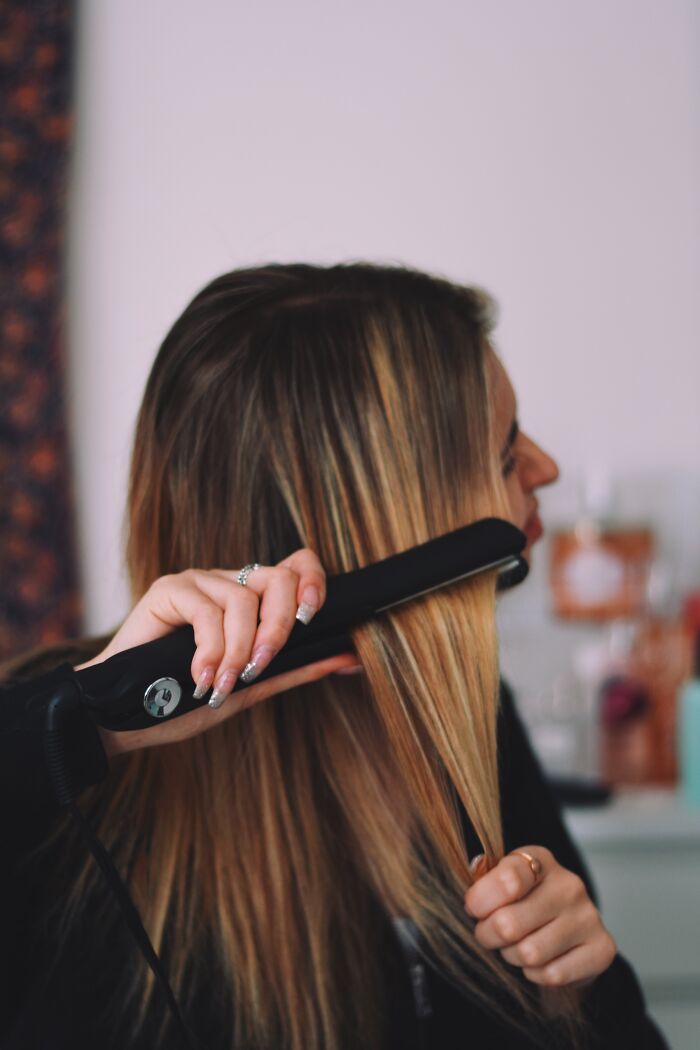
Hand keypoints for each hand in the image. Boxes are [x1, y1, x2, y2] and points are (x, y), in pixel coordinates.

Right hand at [74, 548, 361, 756]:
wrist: (126, 714)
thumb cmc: (185, 699)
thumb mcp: (251, 687)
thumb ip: (297, 668)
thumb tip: (350, 656)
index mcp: (254, 601)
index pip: (296, 566)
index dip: (314, 583)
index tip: (315, 620)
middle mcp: (230, 583)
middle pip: (279, 578)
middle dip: (279, 627)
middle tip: (258, 666)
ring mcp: (199, 581)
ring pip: (244, 599)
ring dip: (238, 650)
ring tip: (221, 685)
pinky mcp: (169, 588)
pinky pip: (207, 610)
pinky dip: (210, 650)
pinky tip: (199, 677)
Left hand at [464, 847, 616, 988]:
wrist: (565, 936)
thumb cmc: (523, 905)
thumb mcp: (501, 884)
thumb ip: (484, 884)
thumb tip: (475, 901)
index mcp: (540, 860)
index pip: (507, 879)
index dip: (481, 901)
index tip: (475, 909)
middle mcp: (569, 884)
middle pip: (510, 924)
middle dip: (489, 935)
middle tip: (491, 934)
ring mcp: (588, 916)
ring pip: (529, 953)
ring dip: (513, 956)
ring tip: (516, 946)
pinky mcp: (603, 949)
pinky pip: (552, 974)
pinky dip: (536, 975)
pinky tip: (540, 961)